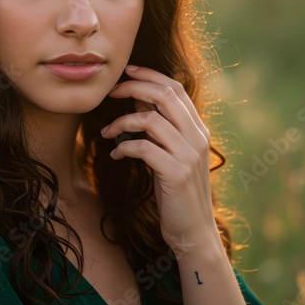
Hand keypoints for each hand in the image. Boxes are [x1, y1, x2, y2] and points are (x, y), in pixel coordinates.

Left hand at [100, 64, 219, 255]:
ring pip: (150, 119)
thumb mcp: (172, 155)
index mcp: (198, 129)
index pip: (176, 89)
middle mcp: (197, 137)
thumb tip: (137, 100)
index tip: (126, 72)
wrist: (194, 231)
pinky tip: (115, 155)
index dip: (150, 75)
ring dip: (121, 122)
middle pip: (165, 95)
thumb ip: (162, 129)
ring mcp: (189, 154)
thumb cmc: (177, 192)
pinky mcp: (176, 173)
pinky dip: (123, 147)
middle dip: (133, 87)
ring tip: (106, 133)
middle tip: (110, 93)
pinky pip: (143, 147)